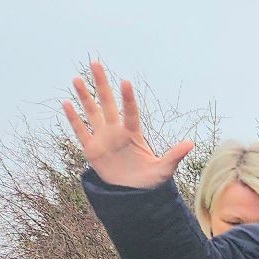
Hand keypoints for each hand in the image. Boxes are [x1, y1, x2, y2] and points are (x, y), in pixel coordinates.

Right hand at [62, 61, 194, 188]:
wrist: (132, 194)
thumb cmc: (150, 180)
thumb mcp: (164, 169)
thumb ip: (174, 155)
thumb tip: (191, 143)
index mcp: (133, 134)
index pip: (130, 112)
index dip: (127, 98)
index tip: (125, 82)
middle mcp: (116, 131)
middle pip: (107, 103)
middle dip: (102, 84)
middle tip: (96, 63)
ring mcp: (102, 138)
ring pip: (91, 112)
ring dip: (84, 96)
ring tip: (77, 78)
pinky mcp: (91, 149)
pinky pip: (80, 131)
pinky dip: (73, 118)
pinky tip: (66, 103)